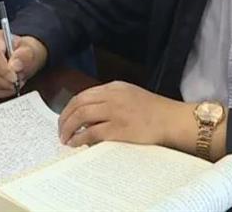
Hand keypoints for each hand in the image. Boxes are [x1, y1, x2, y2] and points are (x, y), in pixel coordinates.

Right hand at [0, 29, 47, 97]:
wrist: (25, 56)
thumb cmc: (26, 51)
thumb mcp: (31, 50)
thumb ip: (25, 55)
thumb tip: (14, 65)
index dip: (3, 69)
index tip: (14, 77)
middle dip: (2, 80)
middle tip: (16, 84)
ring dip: (1, 86)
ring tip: (15, 85)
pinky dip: (0, 92)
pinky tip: (10, 88)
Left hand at [57, 81, 194, 148]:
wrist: (172, 120)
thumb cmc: (152, 111)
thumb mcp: (129, 96)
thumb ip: (109, 101)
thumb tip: (87, 117)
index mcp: (113, 87)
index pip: (83, 95)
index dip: (69, 108)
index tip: (64, 119)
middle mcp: (112, 96)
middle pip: (78, 104)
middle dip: (64, 118)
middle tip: (60, 131)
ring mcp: (115, 112)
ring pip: (81, 116)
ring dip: (69, 128)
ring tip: (65, 139)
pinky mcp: (119, 129)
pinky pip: (91, 132)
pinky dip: (79, 138)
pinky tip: (76, 144)